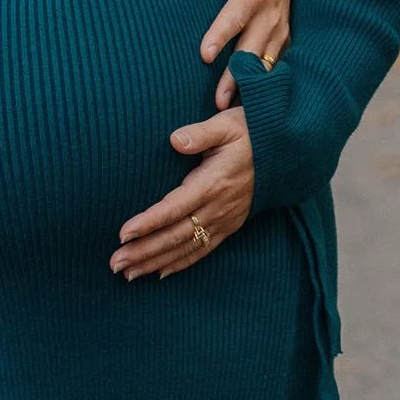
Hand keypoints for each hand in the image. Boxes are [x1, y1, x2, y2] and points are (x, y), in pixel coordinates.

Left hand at [110, 107, 253, 280]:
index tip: (123, 233)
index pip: (175, 208)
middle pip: (175, 235)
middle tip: (115, 263)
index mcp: (213, 183)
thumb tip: (175, 140)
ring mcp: (225, 220)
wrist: (284, 150)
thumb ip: (200, 133)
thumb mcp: (228, 125)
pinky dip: (181, 264)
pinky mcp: (230, 225)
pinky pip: (203, 250)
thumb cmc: (251, 132)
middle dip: (144, 251)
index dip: (148, 222)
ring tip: (128, 274)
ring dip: (156, 262)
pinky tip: (160, 272)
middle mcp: (218, 207)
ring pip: (186, 248)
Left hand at [179, 0, 290, 110]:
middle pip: (251, 49)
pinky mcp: (282, 41)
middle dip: (235, 76)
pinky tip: (248, 107)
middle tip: (217, 102)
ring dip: (249, 87)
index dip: (221, 35)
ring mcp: (279, 30)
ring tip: (229, 111)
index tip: (204, 55)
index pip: (235, 15)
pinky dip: (262, 86)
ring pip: (264, 63)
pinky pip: (273, 67)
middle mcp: (270, 13)